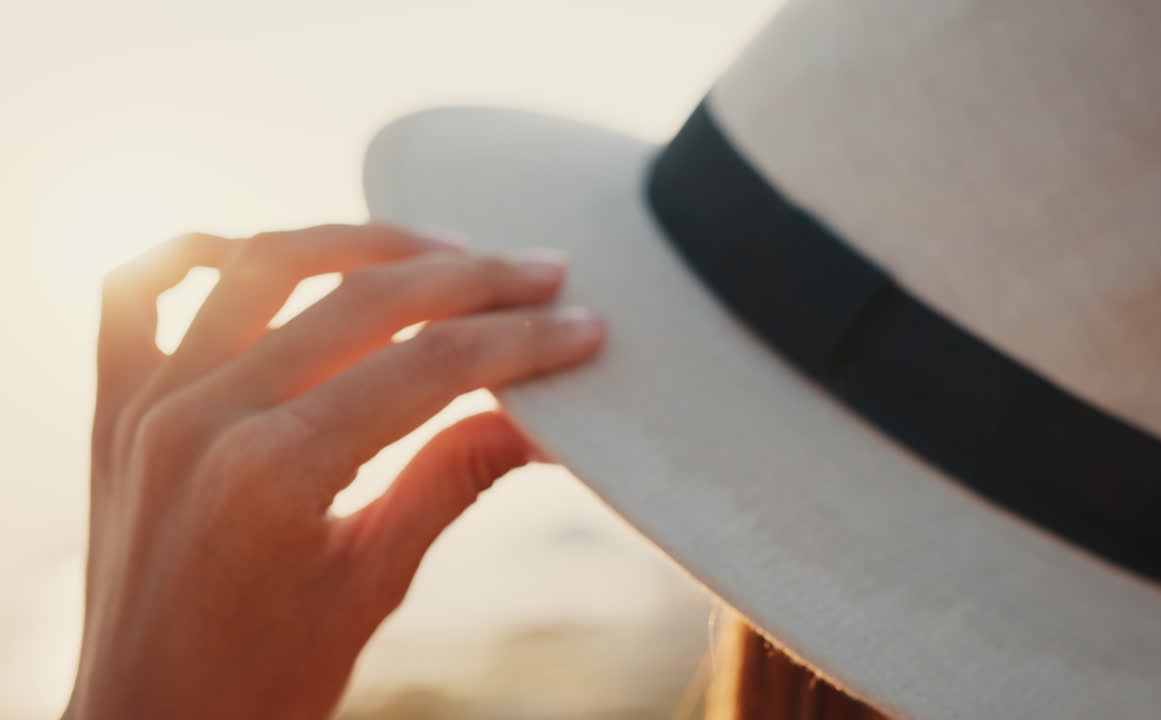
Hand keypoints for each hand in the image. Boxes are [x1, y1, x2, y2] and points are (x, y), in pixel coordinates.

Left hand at [66, 224, 605, 719]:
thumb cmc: (262, 684)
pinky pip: (135, 291)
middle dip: (470, 280)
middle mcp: (205, 418)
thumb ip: (452, 480)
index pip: (429, 368)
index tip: (579, 325)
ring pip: (264, 265)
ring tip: (442, 251)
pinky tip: (265, 253)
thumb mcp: (374, 584)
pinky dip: (199, 251)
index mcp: (275, 472)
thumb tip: (541, 425)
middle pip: (364, 303)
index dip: (519, 340)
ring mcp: (151, 403)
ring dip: (364, 243)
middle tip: (541, 273)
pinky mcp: (117, 408)